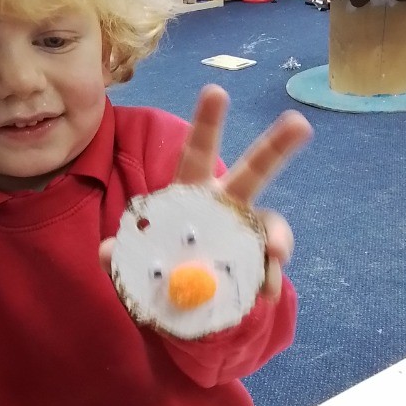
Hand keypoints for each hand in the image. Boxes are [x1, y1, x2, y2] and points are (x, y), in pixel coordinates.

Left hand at [100, 85, 312, 299]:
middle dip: (277, 146)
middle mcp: (226, 207)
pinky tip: (263, 294)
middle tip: (299, 124)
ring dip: (279, 236)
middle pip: (255, 172)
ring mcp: (247, 237)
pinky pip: (269, 267)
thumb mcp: (130, 266)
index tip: (216, 91)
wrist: (181, 314)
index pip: (197, 153)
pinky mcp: (258, 266)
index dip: (207, 123)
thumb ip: (118, 256)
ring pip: (271, 224)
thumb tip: (107, 252)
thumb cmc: (157, 276)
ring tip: (276, 254)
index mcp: (191, 195)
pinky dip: (268, 279)